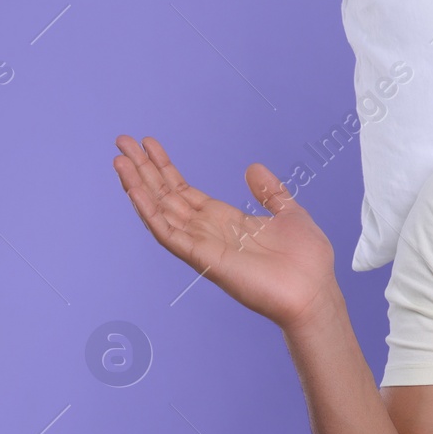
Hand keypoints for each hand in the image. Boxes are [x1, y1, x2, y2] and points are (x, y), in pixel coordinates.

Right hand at [112, 135, 339, 329]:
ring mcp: (202, 244)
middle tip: (122, 141)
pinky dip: (149, 212)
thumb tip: (252, 167)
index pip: (185, 190)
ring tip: (119, 160)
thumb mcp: (289, 213)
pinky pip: (168, 233)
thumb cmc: (306, 261)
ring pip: (160, 211)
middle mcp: (208, 231)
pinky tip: (135, 191)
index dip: (165, 168)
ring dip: (138, 185)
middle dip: (144, 169)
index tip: (148, 144)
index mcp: (226, 220)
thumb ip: (270, 192)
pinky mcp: (202, 258)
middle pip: (166, 196)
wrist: (314, 292)